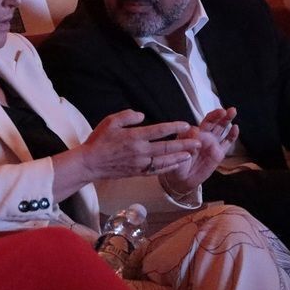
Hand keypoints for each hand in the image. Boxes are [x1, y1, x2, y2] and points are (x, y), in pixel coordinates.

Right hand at [79, 110, 199, 180]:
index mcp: (134, 137)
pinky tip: (176, 164)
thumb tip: (142, 116)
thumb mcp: (110, 121)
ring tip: (192, 153)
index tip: (186, 125)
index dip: (174, 128)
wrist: (90, 163)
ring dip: (180, 157)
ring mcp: (140, 164)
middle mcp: (140, 152)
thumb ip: (128, 116)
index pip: (159, 131)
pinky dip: (168, 167)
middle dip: (184, 144)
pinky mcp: (137, 173)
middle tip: (198, 141)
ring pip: (165, 161)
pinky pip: (157, 170)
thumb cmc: (99, 140)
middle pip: (167, 148)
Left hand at [160, 108, 238, 196]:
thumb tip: (195, 128)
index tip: (220, 112)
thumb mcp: (178, 150)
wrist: (181, 179)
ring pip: (222, 130)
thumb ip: (186, 139)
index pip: (206, 121)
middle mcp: (206, 136)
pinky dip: (232, 136)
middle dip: (223, 115)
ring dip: (228, 121)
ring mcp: (213, 144)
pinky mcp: (218, 154)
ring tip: (233, 112)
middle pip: (216, 123)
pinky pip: (226, 144)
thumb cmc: (177, 162)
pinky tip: (236, 128)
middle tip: (230, 110)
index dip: (214, 116)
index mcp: (196, 133)